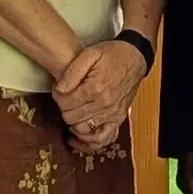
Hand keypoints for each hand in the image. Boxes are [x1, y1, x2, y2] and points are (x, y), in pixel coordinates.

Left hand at [51, 35, 148, 151]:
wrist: (135, 58)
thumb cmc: (112, 55)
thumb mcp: (90, 54)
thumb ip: (72, 71)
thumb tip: (59, 89)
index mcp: (94, 88)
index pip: (65, 103)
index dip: (57, 96)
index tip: (59, 89)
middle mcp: (104, 104)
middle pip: (71, 118)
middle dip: (64, 108)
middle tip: (66, 98)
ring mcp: (112, 114)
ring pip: (82, 129)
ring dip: (73, 122)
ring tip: (73, 110)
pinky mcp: (118, 119)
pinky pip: (102, 138)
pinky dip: (89, 139)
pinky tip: (80, 132)